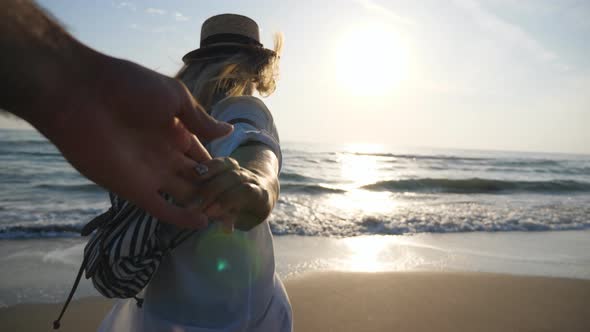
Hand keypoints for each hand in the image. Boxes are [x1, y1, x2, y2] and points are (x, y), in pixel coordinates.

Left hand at [33, 54, 232, 228]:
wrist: (81, 94)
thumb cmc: (128, 86)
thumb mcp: (174, 97)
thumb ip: (200, 120)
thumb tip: (229, 132)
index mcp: (174, 132)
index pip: (202, 157)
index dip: (220, 169)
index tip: (239, 181)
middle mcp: (164, 155)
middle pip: (195, 179)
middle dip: (215, 191)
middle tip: (236, 204)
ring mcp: (150, 174)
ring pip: (183, 195)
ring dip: (203, 206)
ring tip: (227, 216)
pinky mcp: (134, 189)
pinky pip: (161, 208)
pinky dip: (180, 217)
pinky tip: (202, 222)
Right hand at [185, 157, 276, 231]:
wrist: (262, 191)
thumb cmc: (252, 212)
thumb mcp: (248, 221)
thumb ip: (236, 220)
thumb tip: (223, 226)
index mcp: (261, 194)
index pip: (246, 192)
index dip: (228, 199)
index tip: (209, 212)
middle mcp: (253, 178)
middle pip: (234, 178)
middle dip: (212, 191)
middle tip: (194, 206)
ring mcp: (242, 169)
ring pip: (227, 167)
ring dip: (207, 178)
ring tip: (191, 190)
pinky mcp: (231, 164)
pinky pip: (221, 161)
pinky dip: (208, 166)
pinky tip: (194, 173)